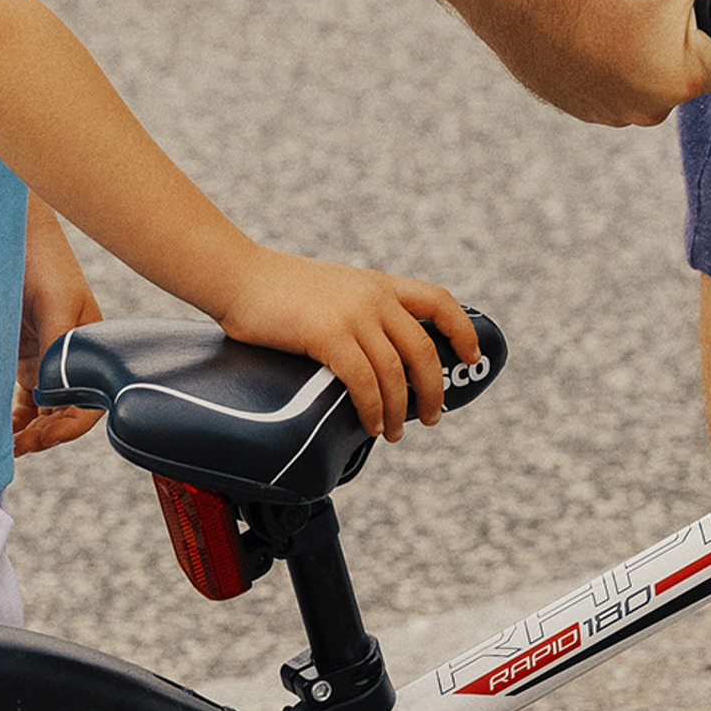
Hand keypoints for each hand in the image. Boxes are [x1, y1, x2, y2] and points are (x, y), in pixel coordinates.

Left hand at [10, 201, 107, 456]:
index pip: (89, 403)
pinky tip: (3, 429)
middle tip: (19, 447)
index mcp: (91, 345)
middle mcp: (72, 355)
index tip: (41, 439)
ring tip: (8, 445)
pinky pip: (25, 397)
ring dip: (30, 431)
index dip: (68, 428)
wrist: (6, 232)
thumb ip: (57, 350)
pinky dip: (17, 418)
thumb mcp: (55, 303)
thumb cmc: (39, 260)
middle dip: (46, 435)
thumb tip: (50, 398)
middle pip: (66, 411)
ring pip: (44, 408)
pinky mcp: (23, 354)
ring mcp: (46, 356)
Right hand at [214, 254, 484, 438]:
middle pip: (423, 348)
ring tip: (392, 433)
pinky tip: (369, 424)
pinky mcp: (327, 336)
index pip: (438, 300)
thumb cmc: (278, 290)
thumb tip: (371, 356)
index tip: (471, 354)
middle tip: (430, 417)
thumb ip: (359, 313)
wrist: (239, 277)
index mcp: (379, 284)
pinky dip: (371, 408)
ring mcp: (352, 315)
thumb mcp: (334, 292)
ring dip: (398, 410)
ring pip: (396, 371)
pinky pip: (363, 381)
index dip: (461, 329)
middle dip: (432, 389)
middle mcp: (374, 297)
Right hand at [469, 0, 710, 127]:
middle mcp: (647, 109)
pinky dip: (606, 54)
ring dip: (642, 45)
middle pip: (690, 69)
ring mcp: (607, 113)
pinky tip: (582, 21)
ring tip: (608, 6)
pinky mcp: (574, 106)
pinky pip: (611, 80)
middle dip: (681, 34)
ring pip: (648, 75)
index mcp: (682, 79)